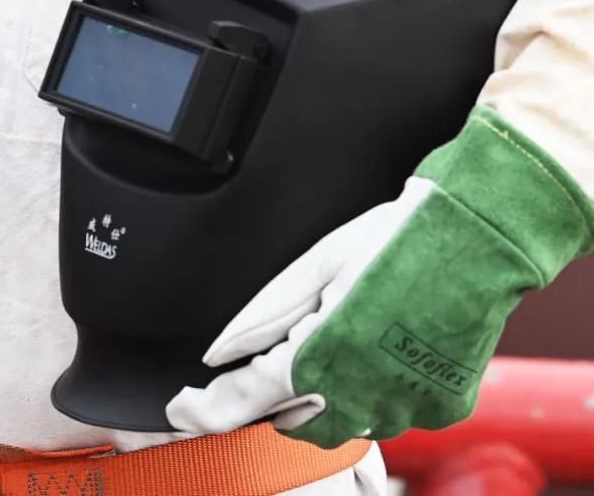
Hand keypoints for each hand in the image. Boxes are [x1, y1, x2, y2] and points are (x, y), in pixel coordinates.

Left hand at [167, 108, 593, 447]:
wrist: (478, 239)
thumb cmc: (397, 240)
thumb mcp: (316, 265)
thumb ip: (261, 318)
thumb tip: (218, 353)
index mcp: (322, 358)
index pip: (245, 403)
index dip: (205, 410)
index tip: (182, 407)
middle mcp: (362, 397)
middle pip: (290, 422)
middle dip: (274, 395)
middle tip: (287, 344)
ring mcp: (404, 408)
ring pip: (341, 423)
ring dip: (328, 393)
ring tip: (349, 330)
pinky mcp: (439, 408)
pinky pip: (389, 411)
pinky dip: (375, 389)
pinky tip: (386, 345)